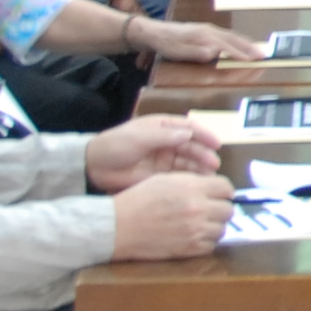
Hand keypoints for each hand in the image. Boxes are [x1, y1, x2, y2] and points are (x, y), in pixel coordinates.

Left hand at [86, 114, 221, 190]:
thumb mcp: (139, 137)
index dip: (204, 135)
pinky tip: (198, 183)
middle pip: (191, 146)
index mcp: (162, 127)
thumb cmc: (115, 145)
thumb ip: (164, 136)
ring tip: (209, 176)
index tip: (217, 144)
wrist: (94, 167)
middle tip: (213, 165)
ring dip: (200, 167)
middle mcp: (167, 142)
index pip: (188, 128)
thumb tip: (189, 135)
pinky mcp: (160, 176)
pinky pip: (179, 176)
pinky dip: (190, 179)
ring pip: (188, 162)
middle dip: (203, 154)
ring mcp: (164, 159)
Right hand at [108, 171, 234, 260]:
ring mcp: (195, 231)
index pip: (227, 188)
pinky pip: (211, 245)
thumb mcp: (165, 180)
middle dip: (220, 209)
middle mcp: (198, 209)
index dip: (223, 191)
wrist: (118, 226)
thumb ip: (192, 182)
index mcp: (192, 188)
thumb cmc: (138, 200)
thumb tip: (213, 188)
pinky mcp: (190, 249)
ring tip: (198, 224)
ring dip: (213, 226)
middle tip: (208, 210)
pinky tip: (192, 236)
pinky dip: (205, 241)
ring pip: (222, 229)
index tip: (218, 195)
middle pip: (228, 210)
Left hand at [147, 18, 266, 62]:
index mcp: (203, 36)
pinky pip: (226, 35)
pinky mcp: (206, 30)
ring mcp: (208, 29)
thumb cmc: (165, 44)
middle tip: (264, 55)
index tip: (253, 61)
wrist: (153, 31)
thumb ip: (195, 52)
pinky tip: (241, 43)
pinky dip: (237, 40)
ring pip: (231, 36)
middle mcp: (209, 30)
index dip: (240, 54)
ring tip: (258, 50)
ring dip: (246, 43)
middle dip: (249, 47)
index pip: (226, 46)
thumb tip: (214, 52)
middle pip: (233, 38)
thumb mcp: (177, 51)